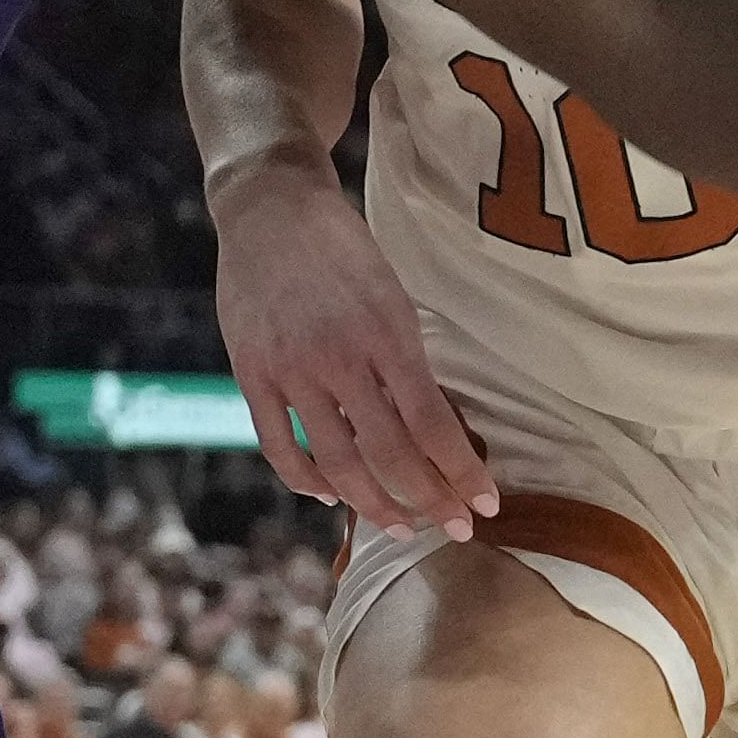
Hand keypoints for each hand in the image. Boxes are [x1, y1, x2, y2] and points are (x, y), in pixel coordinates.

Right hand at [213, 154, 490, 537]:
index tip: (485, 504)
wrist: (270, 207)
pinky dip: (306, 480)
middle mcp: (340, 357)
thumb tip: (433, 428)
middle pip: (391, 453)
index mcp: (387, 333)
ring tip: (400, 526)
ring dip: (374, 504)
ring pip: (338, 462)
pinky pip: (279, 446)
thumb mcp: (392, 294)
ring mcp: (291, 369)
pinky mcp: (252, 374)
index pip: (432, 423)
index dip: (461, 472)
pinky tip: (330, 495)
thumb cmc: (343, 251)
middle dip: (429, 501)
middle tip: (453, 529)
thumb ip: (407, 359)